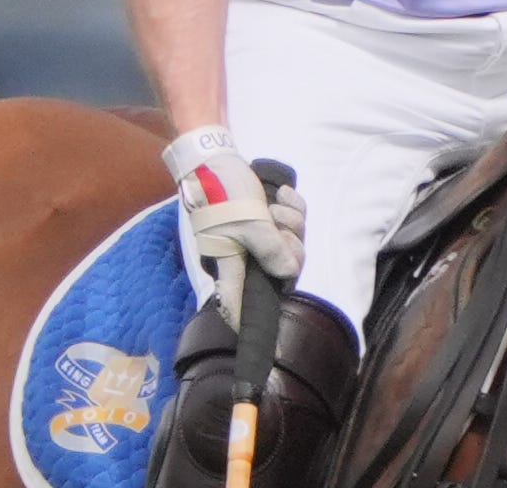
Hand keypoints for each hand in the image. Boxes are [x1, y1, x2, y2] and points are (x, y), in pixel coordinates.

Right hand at [161, 125, 305, 328]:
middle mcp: (244, 257)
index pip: (236, 305)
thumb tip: (289, 273)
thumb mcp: (249, 222)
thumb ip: (270, 250)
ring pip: (291, 242)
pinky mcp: (265, 221)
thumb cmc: (223, 192)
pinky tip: (281, 194)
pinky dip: (291, 207)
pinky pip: (291, 222)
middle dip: (290, 242)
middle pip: (283, 268)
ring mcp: (256, 239)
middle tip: (278, 223)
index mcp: (231, 264)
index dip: (245, 326)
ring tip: (275, 204)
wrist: (215, 158)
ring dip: (291, 219)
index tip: (260, 349)